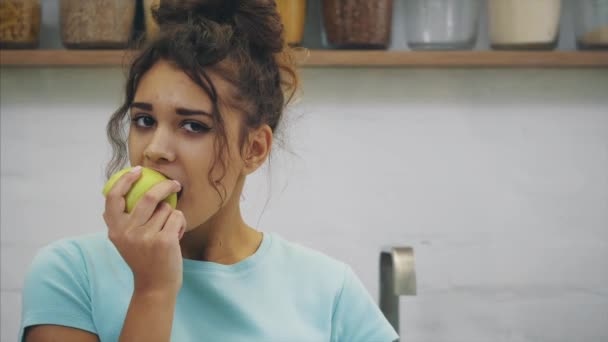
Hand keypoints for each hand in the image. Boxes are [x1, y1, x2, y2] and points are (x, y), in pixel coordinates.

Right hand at [103, 166, 185, 294]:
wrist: (155, 286)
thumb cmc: (144, 259)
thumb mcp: (126, 240)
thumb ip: (125, 220)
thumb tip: (131, 188)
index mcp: (115, 230)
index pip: (113, 198)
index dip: (125, 181)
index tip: (137, 170)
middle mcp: (127, 232)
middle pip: (148, 197)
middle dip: (165, 187)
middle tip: (175, 184)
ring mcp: (145, 236)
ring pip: (166, 209)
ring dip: (173, 215)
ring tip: (169, 231)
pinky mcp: (163, 241)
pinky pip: (177, 217)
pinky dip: (181, 224)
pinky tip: (176, 237)